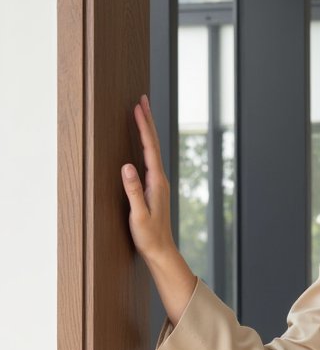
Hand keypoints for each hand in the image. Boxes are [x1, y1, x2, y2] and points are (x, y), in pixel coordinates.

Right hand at [121, 93, 175, 262]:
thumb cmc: (149, 236)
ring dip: (147, 130)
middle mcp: (159, 180)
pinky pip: (149, 159)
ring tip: (142, 113)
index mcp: (156, 182)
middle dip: (147, 121)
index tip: (138, 107)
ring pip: (152, 150)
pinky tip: (142, 143)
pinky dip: (145, 145)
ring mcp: (158, 183)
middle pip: (153, 144)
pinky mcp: (154, 188)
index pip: (149, 148)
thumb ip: (133, 191)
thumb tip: (127, 166)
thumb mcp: (138, 214)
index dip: (143, 127)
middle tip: (142, 99)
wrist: (161, 250)